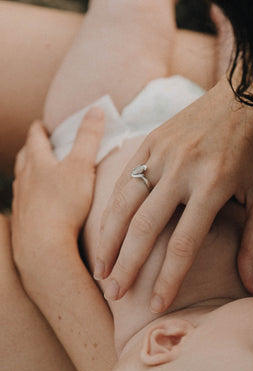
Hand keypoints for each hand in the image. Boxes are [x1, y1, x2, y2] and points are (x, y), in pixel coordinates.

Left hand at [11, 107, 104, 273]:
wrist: (44, 244)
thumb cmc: (64, 204)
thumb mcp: (82, 166)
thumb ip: (89, 138)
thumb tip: (95, 109)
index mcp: (37, 162)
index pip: (35, 138)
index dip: (40, 129)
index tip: (42, 124)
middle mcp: (24, 179)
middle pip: (24, 158)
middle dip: (31, 149)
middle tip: (39, 146)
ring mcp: (21, 201)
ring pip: (22, 181)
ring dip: (29, 175)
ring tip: (37, 175)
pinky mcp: (23, 221)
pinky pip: (24, 204)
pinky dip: (31, 199)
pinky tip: (39, 206)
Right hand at [95, 78, 252, 312]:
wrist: (252, 94)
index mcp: (213, 184)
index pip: (183, 244)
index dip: (167, 279)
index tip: (156, 305)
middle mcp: (181, 168)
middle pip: (143, 227)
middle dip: (127, 266)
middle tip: (115, 295)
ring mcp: (161, 151)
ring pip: (123, 203)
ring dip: (108, 239)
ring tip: (101, 271)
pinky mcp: (151, 140)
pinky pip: (124, 178)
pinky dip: (110, 208)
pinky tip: (106, 232)